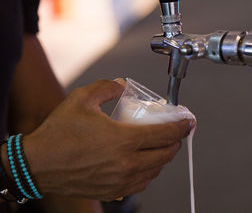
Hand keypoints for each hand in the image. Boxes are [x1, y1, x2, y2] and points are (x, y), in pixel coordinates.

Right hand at [17, 79, 191, 200]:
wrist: (37, 164)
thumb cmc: (58, 134)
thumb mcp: (82, 99)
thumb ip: (106, 87)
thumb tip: (121, 85)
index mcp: (123, 140)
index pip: (165, 135)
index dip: (181, 127)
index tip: (188, 122)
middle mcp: (126, 163)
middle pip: (166, 155)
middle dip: (176, 142)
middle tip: (177, 133)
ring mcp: (120, 181)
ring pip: (155, 171)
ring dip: (164, 158)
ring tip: (162, 146)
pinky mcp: (112, 191)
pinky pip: (141, 184)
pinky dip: (150, 172)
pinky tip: (146, 164)